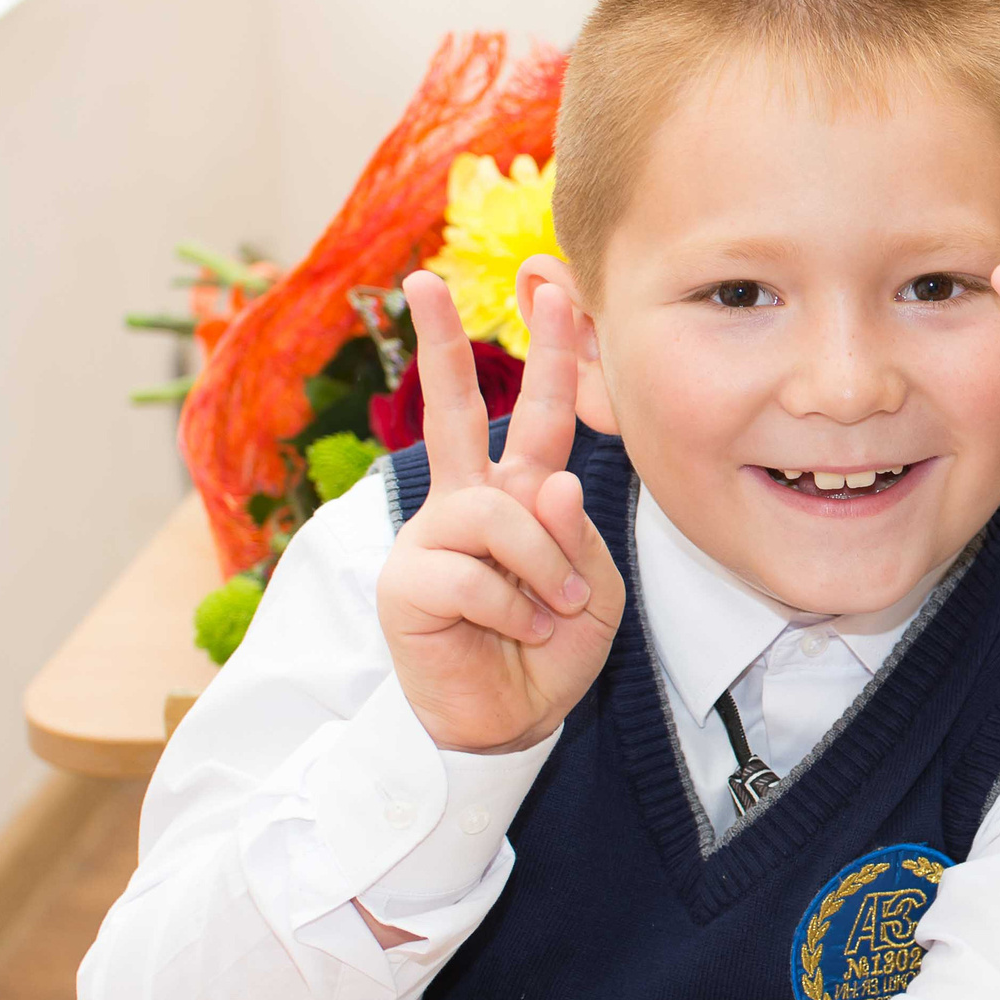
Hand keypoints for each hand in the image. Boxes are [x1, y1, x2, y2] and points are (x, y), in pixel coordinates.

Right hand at [376, 269, 625, 753]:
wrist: (511, 718)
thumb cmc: (551, 647)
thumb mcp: (592, 587)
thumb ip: (575, 534)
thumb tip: (547, 482)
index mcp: (519, 492)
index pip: (538, 413)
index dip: (549, 353)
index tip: (549, 287)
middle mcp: (469, 501)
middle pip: (453, 409)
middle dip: (441, 342)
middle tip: (425, 281)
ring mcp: (432, 536)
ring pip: (499, 516)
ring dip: (543, 568)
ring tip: (551, 611)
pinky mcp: (408, 581)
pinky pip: (475, 576)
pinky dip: (514, 610)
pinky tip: (515, 631)